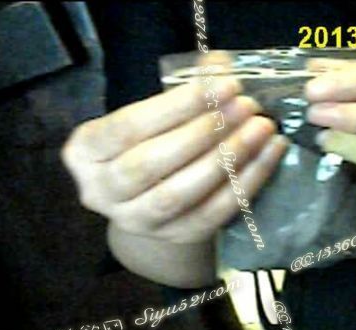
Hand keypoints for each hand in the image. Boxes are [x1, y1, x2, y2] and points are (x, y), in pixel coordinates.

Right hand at [61, 78, 286, 243]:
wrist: (148, 197)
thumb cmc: (147, 142)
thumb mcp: (151, 114)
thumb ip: (181, 90)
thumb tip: (220, 65)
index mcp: (85, 151)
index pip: (129, 127)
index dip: (178, 105)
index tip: (223, 83)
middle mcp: (101, 192)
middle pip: (151, 163)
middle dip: (204, 132)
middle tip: (246, 105)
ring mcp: (137, 221)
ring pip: (181, 193)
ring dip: (228, 157)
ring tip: (263, 128)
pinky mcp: (175, 237)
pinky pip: (214, 213)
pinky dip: (247, 182)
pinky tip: (271, 153)